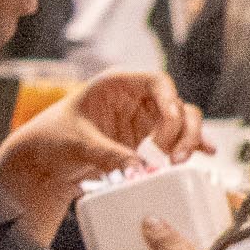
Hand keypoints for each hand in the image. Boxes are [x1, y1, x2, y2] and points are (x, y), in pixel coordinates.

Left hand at [0, 67, 201, 195]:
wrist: (45, 158)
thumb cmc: (54, 138)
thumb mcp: (77, 143)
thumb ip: (107, 154)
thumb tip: (139, 168)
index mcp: (117, 84)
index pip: (156, 81)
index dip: (169, 99)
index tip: (171, 119)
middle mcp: (138, 99)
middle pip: (176, 105)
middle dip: (182, 128)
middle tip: (173, 156)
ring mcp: (146, 120)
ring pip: (183, 123)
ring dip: (188, 141)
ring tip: (178, 162)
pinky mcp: (149, 141)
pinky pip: (177, 140)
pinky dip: (191, 146)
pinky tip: (205, 154)